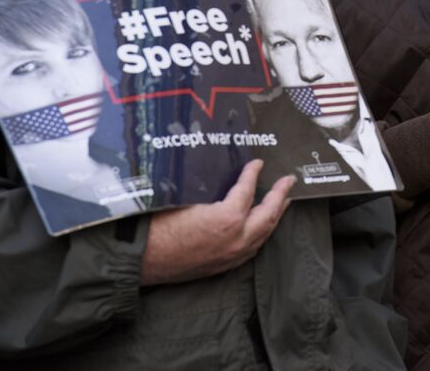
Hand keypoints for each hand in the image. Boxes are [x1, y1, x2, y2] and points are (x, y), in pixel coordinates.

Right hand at [140, 161, 294, 284]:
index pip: (247, 191)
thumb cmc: (156, 225)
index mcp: (227, 219)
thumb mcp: (184, 198)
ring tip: (283, 202)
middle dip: (280, 196)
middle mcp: (236, 240)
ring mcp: (231, 256)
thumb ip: (209, 190)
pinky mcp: (223, 266)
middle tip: (289, 181)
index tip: (258, 163)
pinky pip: (251, 248)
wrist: (140, 259)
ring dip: (275, 216)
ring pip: (263, 234)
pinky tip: (262, 227)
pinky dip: (261, 234)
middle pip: (267, 215)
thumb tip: (218, 174)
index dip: (252, 174)